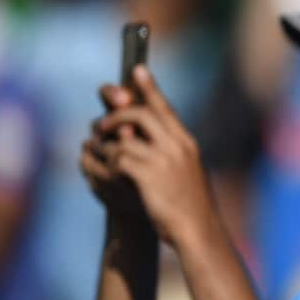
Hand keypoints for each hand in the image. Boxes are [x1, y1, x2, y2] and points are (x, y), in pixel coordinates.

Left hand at [91, 66, 218, 246]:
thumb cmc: (190, 205)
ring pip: (124, 137)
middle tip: (101, 125)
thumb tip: (148, 140)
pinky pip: (119, 157)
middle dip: (116, 115)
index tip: (137, 69)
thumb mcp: (187, 172)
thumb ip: (170, 152)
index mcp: (187, 143)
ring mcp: (163, 160)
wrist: (198, 231)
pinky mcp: (148, 175)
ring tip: (102, 155)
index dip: (149, 87)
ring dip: (108, 145)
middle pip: (141, 113)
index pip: (165, 107)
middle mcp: (177, 146)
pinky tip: (111, 174)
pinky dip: (110, 163)